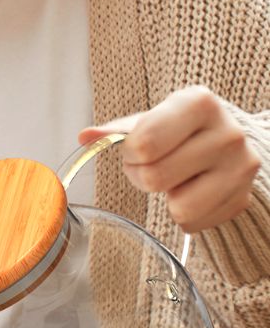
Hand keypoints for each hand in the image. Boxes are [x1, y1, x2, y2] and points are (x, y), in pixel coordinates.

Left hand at [80, 86, 259, 232]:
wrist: (226, 140)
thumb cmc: (178, 128)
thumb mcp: (148, 119)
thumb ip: (116, 130)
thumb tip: (85, 137)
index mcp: (199, 103)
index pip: (145, 143)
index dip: (130, 153)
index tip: (136, 149)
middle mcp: (227, 134)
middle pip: (155, 177)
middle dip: (140, 176)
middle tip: (150, 165)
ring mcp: (240, 168)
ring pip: (178, 208)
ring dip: (165, 198)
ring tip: (172, 179)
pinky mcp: (242, 199)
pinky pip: (194, 224)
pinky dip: (184, 214)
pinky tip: (191, 191)